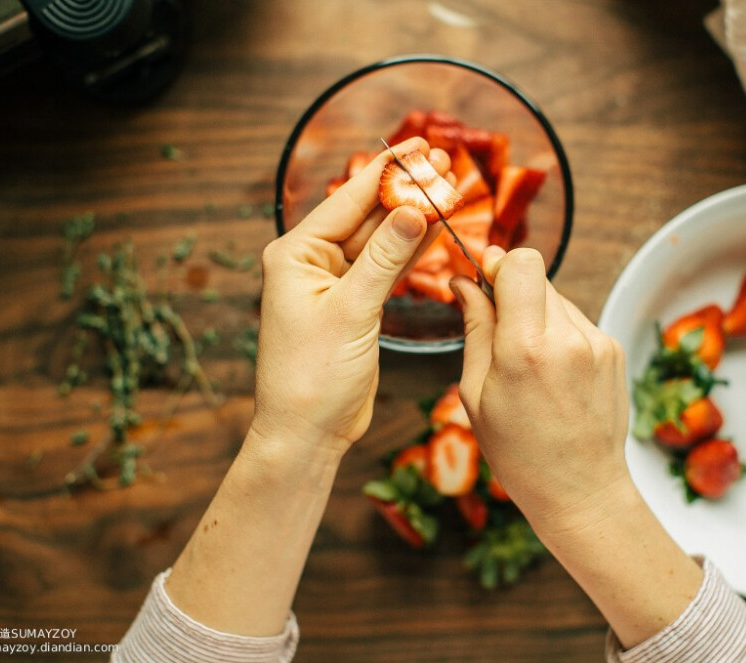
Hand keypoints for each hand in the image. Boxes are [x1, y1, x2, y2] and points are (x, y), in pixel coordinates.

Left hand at [252, 137, 445, 454]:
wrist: (308, 432)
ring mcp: (335, 284)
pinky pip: (386, 268)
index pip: (348, 200)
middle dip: (405, 190)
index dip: (387, 172)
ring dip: (412, 218)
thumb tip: (414, 209)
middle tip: (442, 162)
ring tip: (448, 188)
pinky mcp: (355, 306)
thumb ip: (384, 258)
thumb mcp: (351, 311)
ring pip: (381, 241)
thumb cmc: (312, 377)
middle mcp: (314, 263)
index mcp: (296, 254)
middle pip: (367, 215)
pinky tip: (436, 229)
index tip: (419, 146)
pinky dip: (411, 252)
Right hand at [452, 246, 630, 529]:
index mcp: (525, 349)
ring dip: (536, 315)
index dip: (499, 265)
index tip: (484, 280)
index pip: (521, 263)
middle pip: (537, 277)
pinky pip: (577, 321)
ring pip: (557, 298)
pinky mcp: (613, 349)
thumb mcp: (477, 393)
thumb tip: (465, 283)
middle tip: (499, 330)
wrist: (581, 490)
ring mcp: (597, 343)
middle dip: (513, 292)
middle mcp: (568, 338)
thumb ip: (475, 328)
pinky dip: (559, 334)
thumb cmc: (520, 452)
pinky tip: (553, 374)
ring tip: (529, 364)